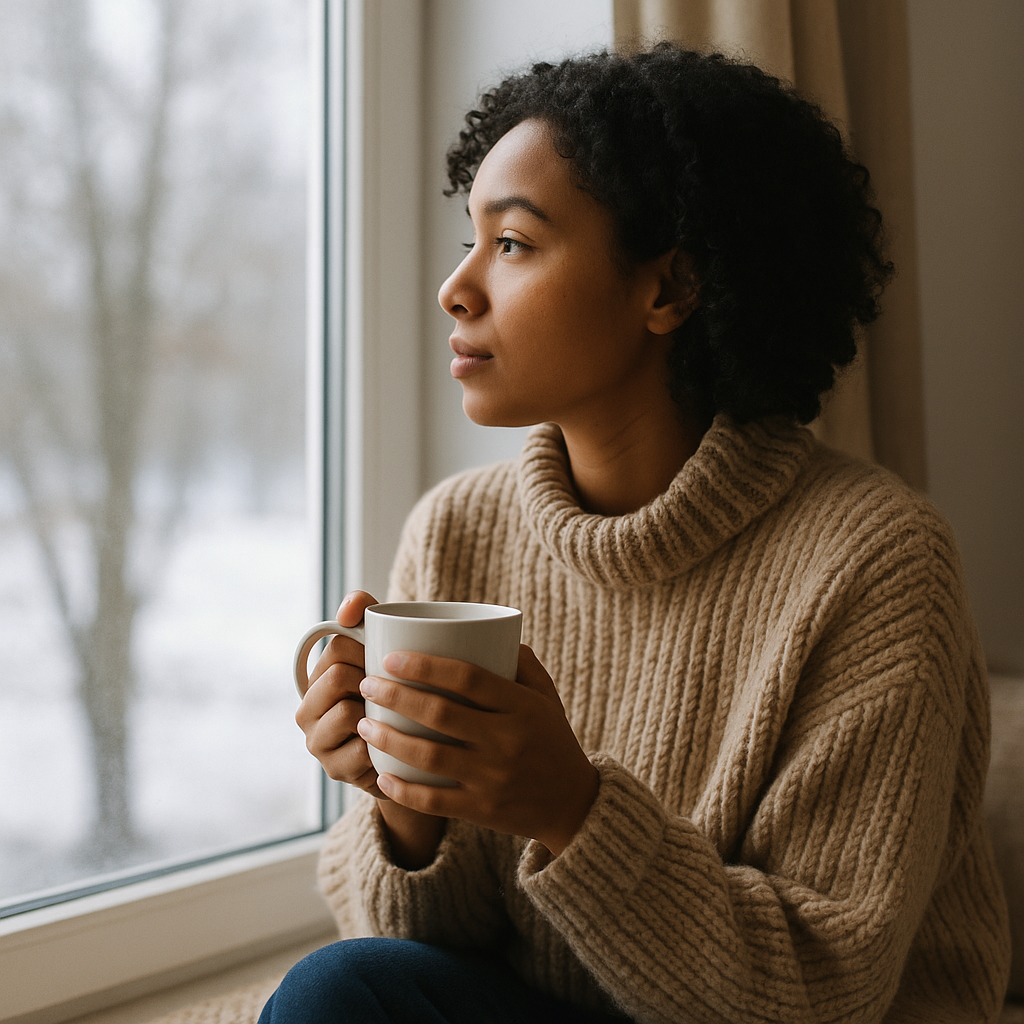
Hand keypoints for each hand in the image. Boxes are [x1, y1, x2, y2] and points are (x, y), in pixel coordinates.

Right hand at [295, 590, 382, 795]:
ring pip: (347, 711)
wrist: (408, 752)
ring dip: (377, 713)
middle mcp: (306, 710)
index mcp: (315, 678)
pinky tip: (392, 745)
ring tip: (390, 717)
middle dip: (371, 680)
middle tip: (391, 692)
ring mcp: (316, 742)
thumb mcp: (381, 650)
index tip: (385, 664)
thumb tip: (348, 609)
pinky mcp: (334, 770)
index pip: (338, 647)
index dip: (369, 651)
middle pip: (338, 676)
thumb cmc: (394, 694)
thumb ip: (363, 613)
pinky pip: (362, 750)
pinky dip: (383, 746)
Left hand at [356, 645, 599, 855]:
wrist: (573, 804)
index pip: (468, 678)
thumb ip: (521, 661)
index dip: (426, 666)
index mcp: (521, 706)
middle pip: (441, 713)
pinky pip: (434, 801)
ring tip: (364, 723)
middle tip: (367, 685)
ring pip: (430, 756)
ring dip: (390, 739)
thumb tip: (486, 630)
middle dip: (396, 697)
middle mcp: (507, 740)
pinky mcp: (482, 809)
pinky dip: (403, 790)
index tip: (392, 657)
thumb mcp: (546, 696)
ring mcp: (494, 777)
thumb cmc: (552, 739)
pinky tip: (382, 776)